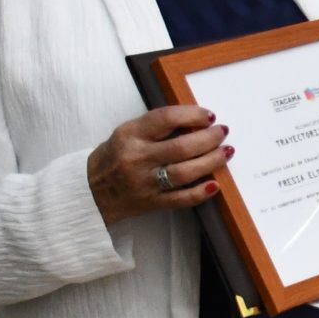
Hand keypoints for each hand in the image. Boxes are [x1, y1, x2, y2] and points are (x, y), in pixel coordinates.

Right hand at [89, 105, 227, 223]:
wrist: (92, 190)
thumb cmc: (115, 156)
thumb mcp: (128, 133)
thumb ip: (157, 127)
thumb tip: (196, 122)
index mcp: (130, 135)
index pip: (165, 119)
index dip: (192, 115)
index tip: (209, 115)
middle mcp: (137, 158)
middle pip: (181, 147)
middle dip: (208, 138)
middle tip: (222, 132)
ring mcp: (144, 183)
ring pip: (184, 172)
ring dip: (211, 161)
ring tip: (226, 152)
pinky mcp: (151, 202)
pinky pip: (181, 199)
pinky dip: (201, 192)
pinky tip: (215, 184)